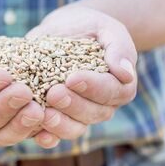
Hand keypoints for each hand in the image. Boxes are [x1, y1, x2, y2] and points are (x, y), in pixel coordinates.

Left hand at [26, 6, 137, 147]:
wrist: (63, 30)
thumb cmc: (88, 28)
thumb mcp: (105, 28)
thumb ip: (119, 47)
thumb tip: (126, 74)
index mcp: (118, 85)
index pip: (111, 92)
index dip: (92, 87)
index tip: (72, 78)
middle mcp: (101, 105)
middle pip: (93, 113)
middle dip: (72, 105)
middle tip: (53, 93)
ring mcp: (78, 114)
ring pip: (75, 128)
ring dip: (60, 124)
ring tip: (44, 114)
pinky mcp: (57, 116)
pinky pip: (55, 134)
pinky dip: (48, 138)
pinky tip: (38, 134)